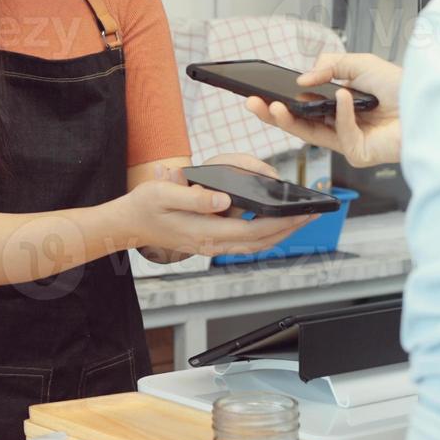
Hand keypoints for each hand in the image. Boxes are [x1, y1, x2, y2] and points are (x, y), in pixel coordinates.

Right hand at [113, 164, 317, 259]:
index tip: (299, 213)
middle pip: (260, 242)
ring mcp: (211, 246)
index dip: (280, 223)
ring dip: (279, 234)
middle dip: (288, 230)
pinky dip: (264, 235)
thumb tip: (223, 200)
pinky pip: (244, 242)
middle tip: (311, 215)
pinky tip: (274, 223)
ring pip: (254, 246)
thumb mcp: (164, 194)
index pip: (252, 231)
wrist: (128, 224)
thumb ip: (194, 197)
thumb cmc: (144, 206)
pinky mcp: (210, 242)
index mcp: (204, 232)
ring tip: (299, 219)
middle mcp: (211, 243)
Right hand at [244, 52, 402, 166]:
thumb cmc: (402, 86)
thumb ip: (330, 65)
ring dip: (290, 121)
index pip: (304, 107)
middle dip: (274, 114)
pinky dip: (342, 113)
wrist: (430, 103)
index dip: (283, 101)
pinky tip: (344, 96)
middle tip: (253, 104)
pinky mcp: (359, 153)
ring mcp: (349, 141)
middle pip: (300, 123)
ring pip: (311, 134)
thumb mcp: (360, 63)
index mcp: (340, 106)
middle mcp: (342, 125)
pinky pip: (342, 134)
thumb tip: (302, 80)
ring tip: (274, 107)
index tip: (262, 93)